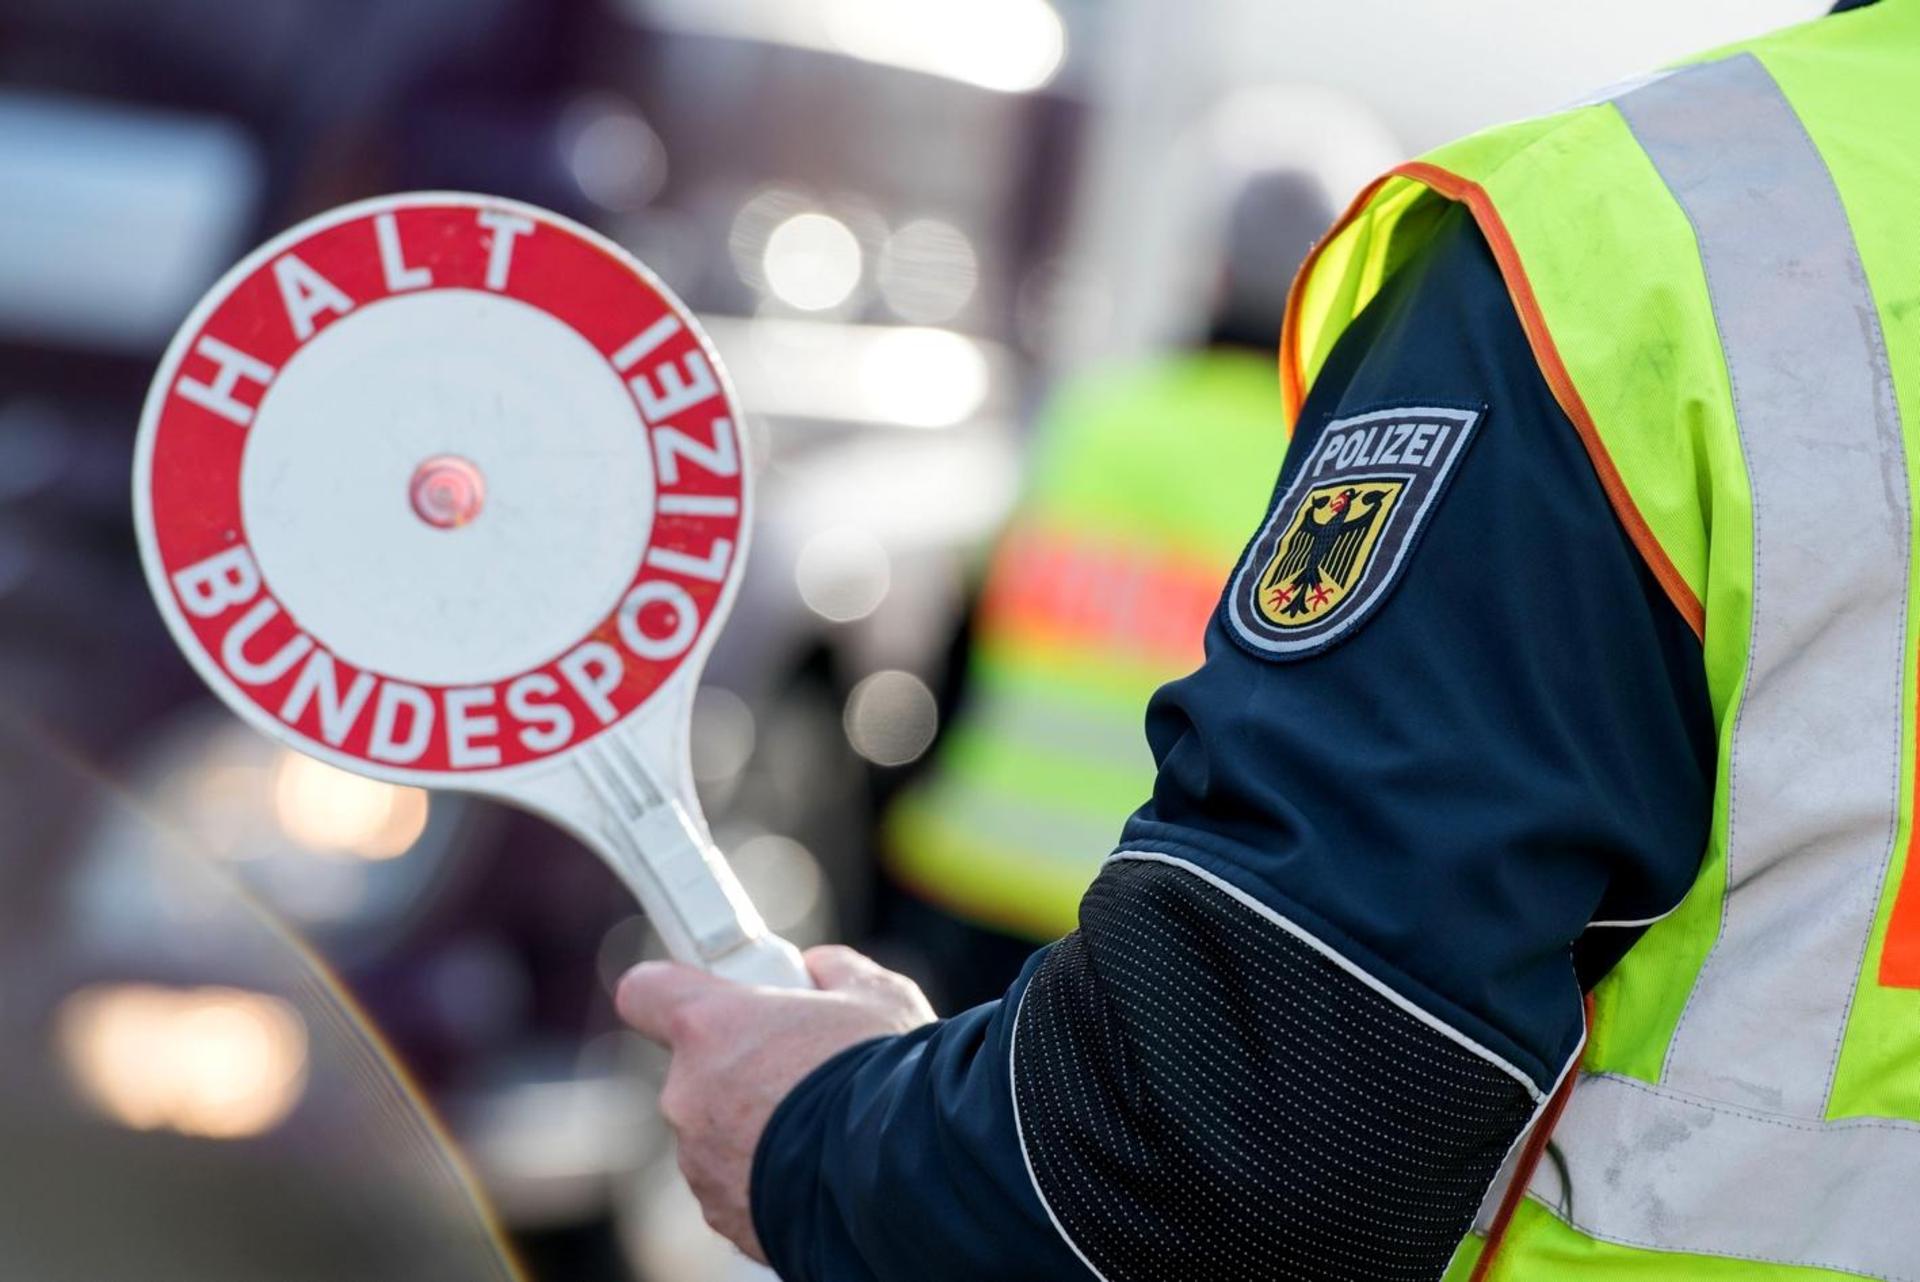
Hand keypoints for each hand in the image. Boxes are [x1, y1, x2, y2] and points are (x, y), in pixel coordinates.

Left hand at [617, 945, 936, 1261]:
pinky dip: (767, 1174)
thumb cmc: (884, 1076)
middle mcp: (688, 1093)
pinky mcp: (722, 1214)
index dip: (674, 990)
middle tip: (802, 1066)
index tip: (711, 995)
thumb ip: (835, 972)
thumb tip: (821, 970)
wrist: (904, 1180)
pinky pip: (736, 1181)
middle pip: (696, 1067)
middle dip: (741, 1067)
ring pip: (716, 1129)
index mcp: (710, 1026)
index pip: (645, 991)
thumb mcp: (878, 996)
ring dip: (755, 1125)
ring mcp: (700, 1161)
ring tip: (823, 1124)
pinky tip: (819, 1166)